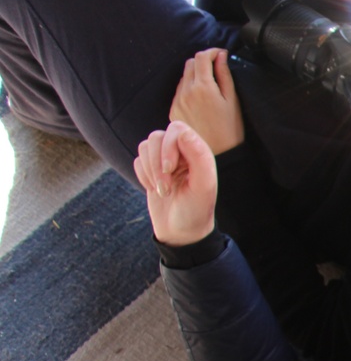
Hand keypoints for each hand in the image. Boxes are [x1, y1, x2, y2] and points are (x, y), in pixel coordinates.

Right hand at [134, 121, 217, 246]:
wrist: (181, 231)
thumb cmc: (196, 210)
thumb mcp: (203, 186)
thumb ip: (198, 157)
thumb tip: (182, 132)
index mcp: (198, 152)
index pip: (176, 129)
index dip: (168, 146)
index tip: (169, 169)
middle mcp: (182, 152)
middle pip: (156, 137)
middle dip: (156, 164)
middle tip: (165, 189)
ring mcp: (165, 159)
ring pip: (145, 147)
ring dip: (150, 171)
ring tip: (162, 191)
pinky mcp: (151, 169)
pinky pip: (137, 160)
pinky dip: (143, 175)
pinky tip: (155, 190)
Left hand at [169, 48, 243, 154]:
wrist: (218, 155)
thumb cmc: (230, 129)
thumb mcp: (232, 100)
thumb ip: (225, 75)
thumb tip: (221, 56)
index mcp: (203, 87)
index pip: (202, 57)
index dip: (212, 52)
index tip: (220, 54)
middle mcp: (186, 92)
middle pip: (190, 64)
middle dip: (203, 62)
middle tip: (216, 69)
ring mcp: (178, 101)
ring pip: (183, 77)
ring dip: (195, 76)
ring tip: (209, 87)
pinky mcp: (173, 110)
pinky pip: (179, 92)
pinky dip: (189, 89)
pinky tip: (200, 101)